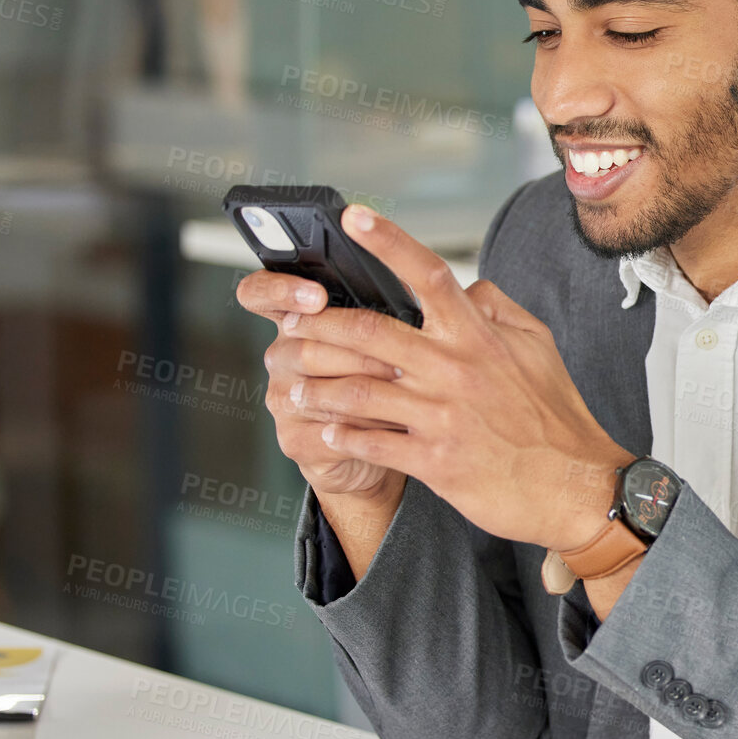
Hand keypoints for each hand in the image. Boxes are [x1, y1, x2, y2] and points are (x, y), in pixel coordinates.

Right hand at [234, 265, 405, 500]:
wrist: (396, 450)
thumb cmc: (405, 383)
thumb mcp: (415, 336)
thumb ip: (425, 303)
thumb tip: (473, 289)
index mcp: (307, 316)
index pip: (264, 291)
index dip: (282, 289)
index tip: (315, 294)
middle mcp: (286, 353)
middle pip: (298, 337)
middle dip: (347, 341)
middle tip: (391, 351)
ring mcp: (285, 398)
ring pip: (310, 384)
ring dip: (361, 383)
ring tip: (403, 384)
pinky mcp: (296, 440)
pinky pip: (322, 430)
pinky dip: (362, 429)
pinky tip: (395, 425)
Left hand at [280, 204, 631, 548]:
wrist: (574, 485)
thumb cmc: (555, 416)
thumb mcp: (539, 346)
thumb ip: (498, 309)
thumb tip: (466, 287)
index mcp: (477, 336)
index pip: (428, 274)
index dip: (388, 242)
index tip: (354, 218)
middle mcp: (455, 369)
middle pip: (369, 332)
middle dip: (319, 326)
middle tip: (291, 325)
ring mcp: (442, 417)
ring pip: (358, 392)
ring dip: (318, 387)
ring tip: (296, 386)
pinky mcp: (435, 461)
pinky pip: (373, 442)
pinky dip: (343, 435)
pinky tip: (328, 429)